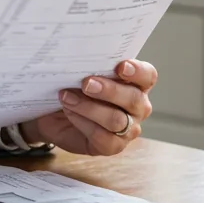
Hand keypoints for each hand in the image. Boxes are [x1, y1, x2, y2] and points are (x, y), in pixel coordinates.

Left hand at [19, 59, 156, 156]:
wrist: (55, 113)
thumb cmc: (74, 87)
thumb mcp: (82, 72)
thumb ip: (90, 64)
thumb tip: (81, 56)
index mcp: (137, 83)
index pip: (148, 76)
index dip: (137, 72)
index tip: (120, 66)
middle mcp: (138, 107)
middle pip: (134, 99)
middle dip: (109, 90)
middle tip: (86, 83)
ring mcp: (129, 129)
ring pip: (117, 120)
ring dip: (89, 107)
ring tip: (67, 97)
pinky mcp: (113, 146)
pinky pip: (102, 137)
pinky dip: (82, 122)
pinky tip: (69, 112)